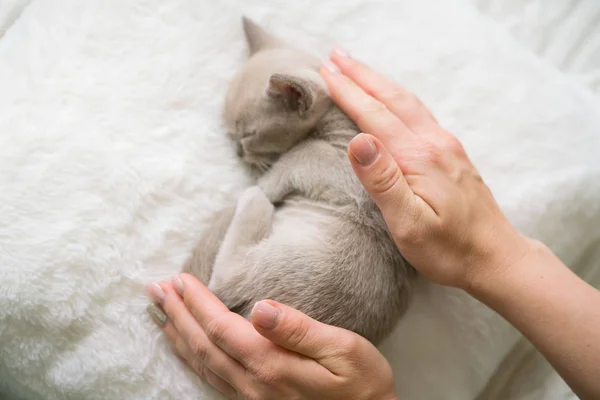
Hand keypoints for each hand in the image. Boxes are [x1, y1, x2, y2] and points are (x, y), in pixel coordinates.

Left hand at [146, 273, 396, 399]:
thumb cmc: (362, 384)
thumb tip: (261, 308)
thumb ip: (298, 330)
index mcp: (272, 364)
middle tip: (154, 288)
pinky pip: (211, 378)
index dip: (198, 302)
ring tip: (160, 312)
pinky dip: (191, 358)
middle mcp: (253, 383)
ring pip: (202, 363)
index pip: (222, 327)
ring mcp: (250, 397)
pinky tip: (185, 347)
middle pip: (204, 344)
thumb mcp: (343, 350)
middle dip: (177, 314)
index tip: (180, 279)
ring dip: (178, 334)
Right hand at [321, 48, 533, 289]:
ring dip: (380, 81)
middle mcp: (435, 143)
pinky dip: (397, 97)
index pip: (375, 116)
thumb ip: (383, 181)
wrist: (496, 258)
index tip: (325, 72)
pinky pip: (419, 113)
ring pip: (408, 102)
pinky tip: (392, 98)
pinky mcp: (451, 154)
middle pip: (393, 98)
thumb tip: (357, 140)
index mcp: (419, 158)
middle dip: (362, 75)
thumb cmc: (449, 250)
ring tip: (357, 68)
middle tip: (335, 55)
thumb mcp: (410, 224)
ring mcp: (446, 146)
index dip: (348, 92)